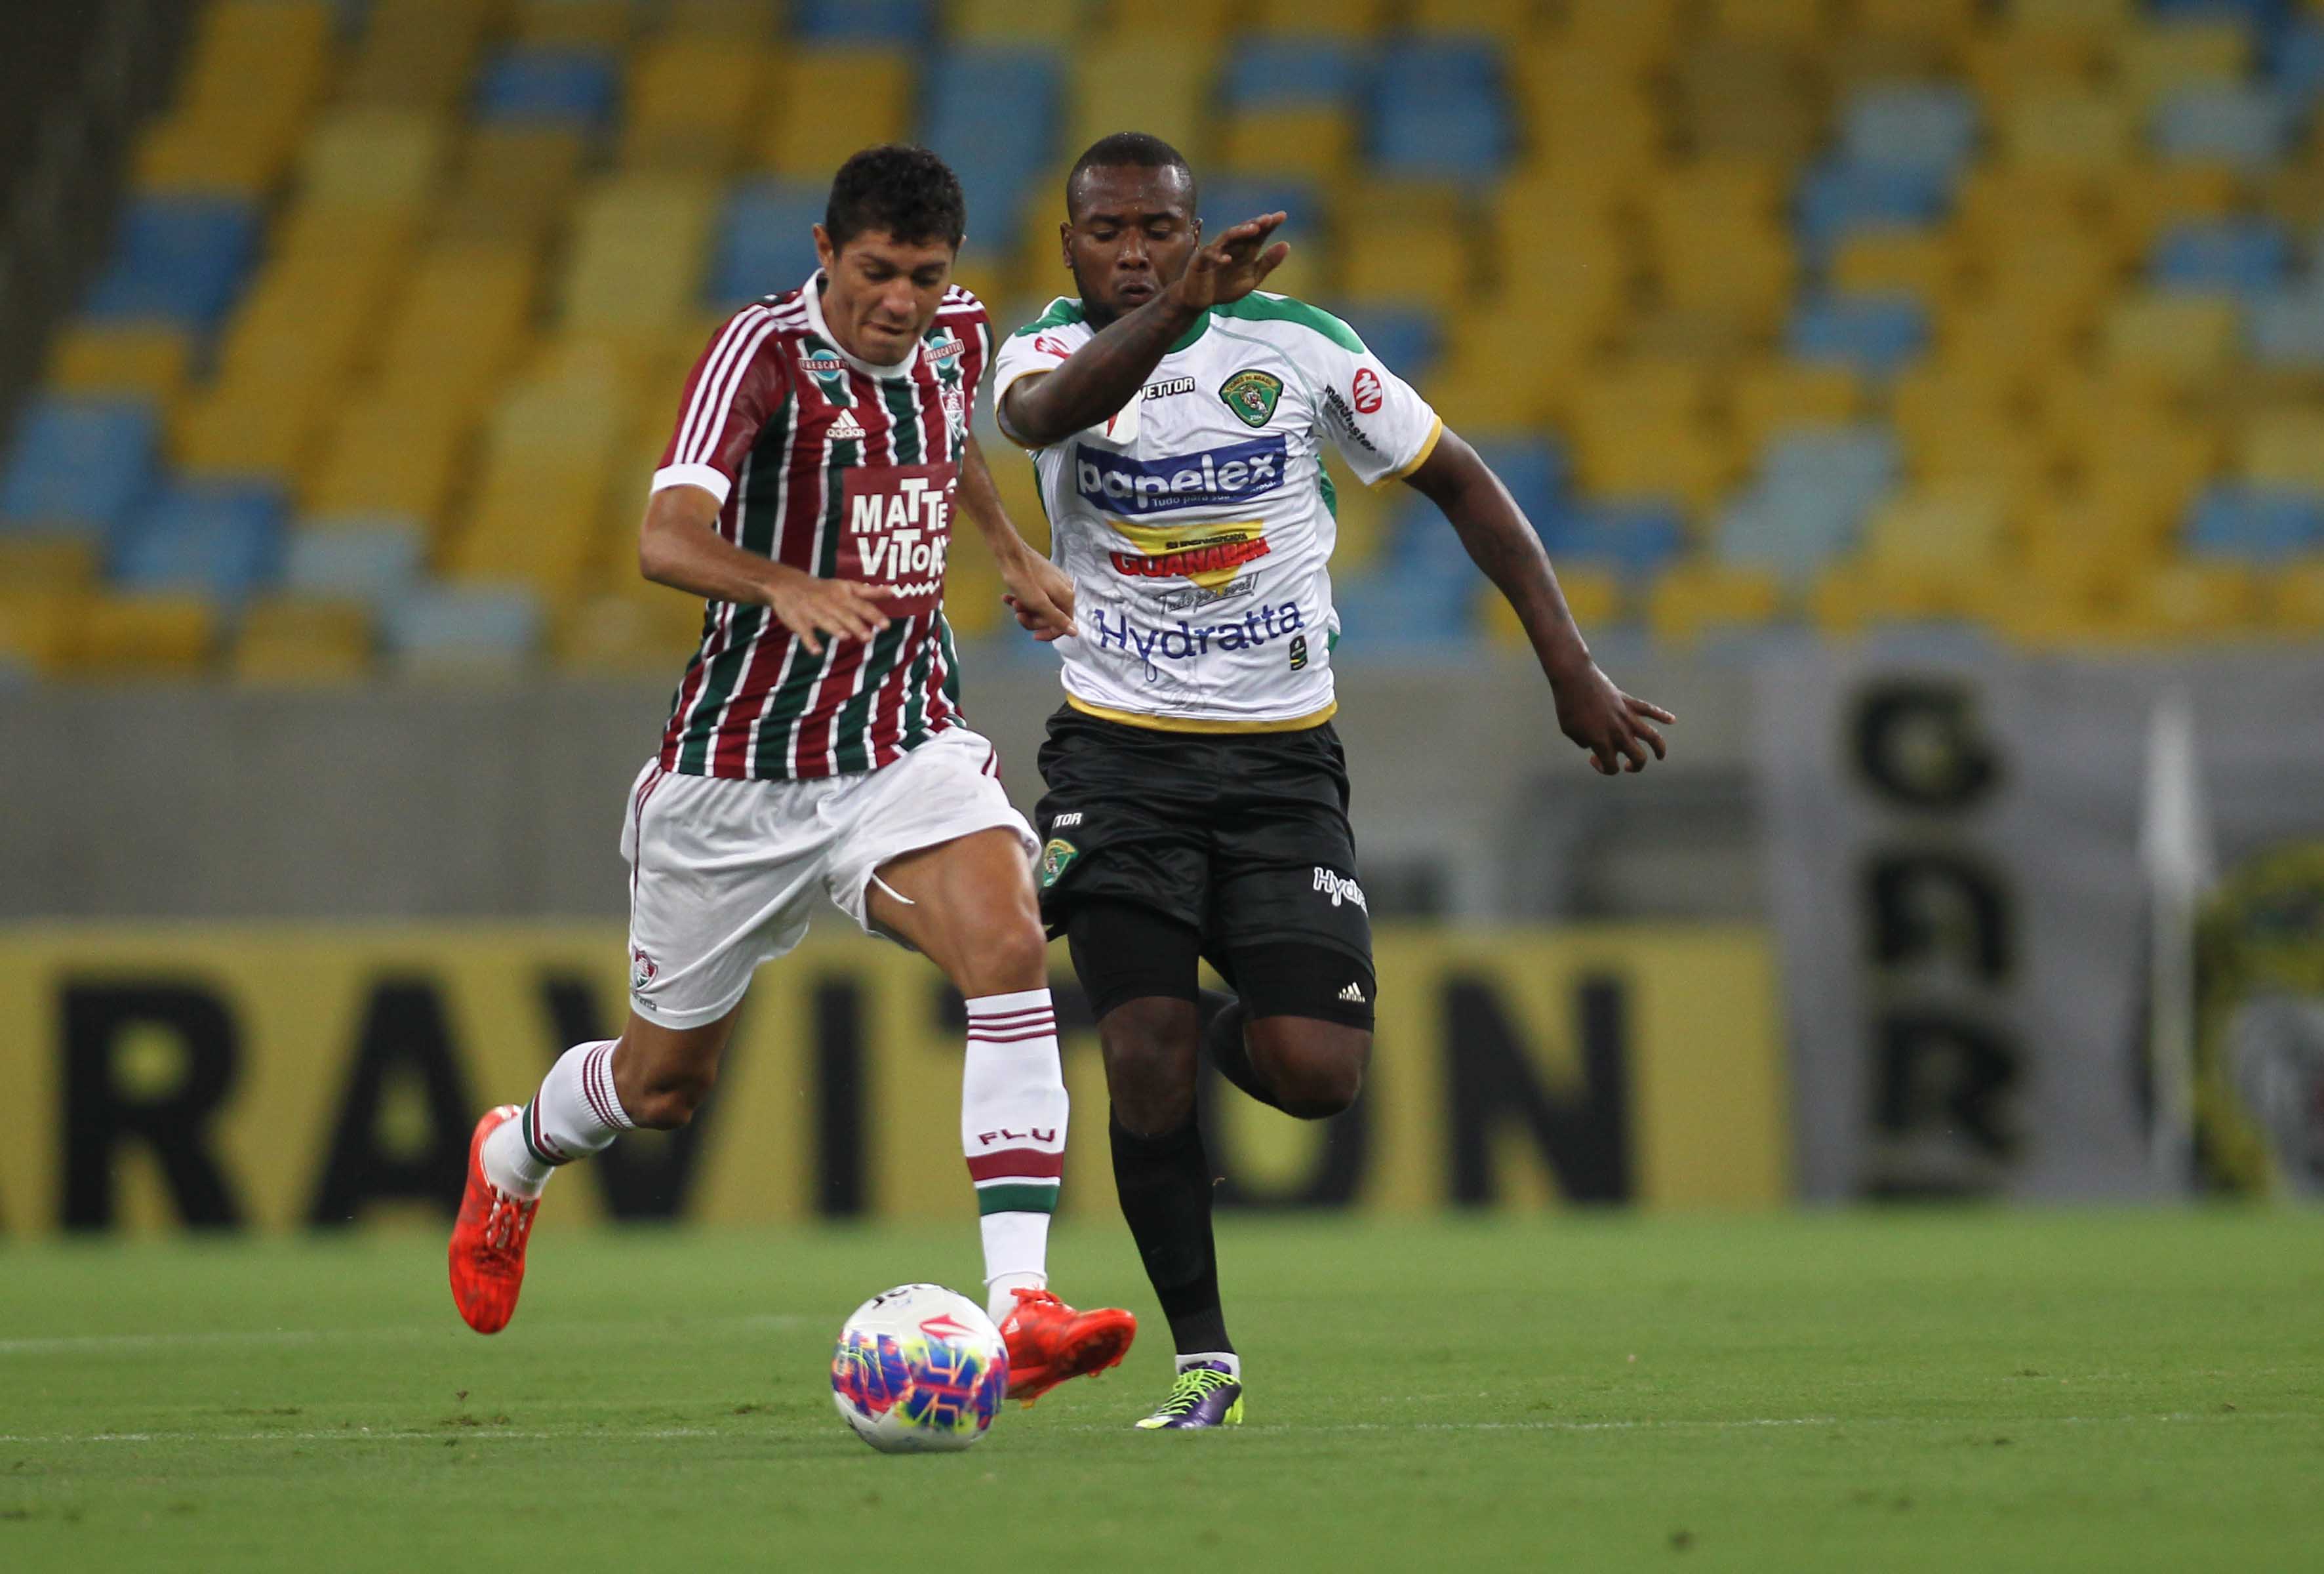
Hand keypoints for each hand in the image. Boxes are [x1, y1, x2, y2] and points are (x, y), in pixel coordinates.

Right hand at [762, 566, 888, 654]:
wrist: (787, 584)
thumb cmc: (824, 589)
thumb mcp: (846, 586)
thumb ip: (869, 592)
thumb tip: (893, 592)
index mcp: (842, 595)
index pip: (861, 605)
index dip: (873, 615)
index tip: (886, 625)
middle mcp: (829, 602)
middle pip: (844, 614)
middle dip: (856, 625)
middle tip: (869, 637)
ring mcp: (813, 611)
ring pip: (825, 621)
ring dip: (835, 628)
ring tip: (845, 637)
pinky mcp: (798, 620)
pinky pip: (804, 631)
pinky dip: (810, 641)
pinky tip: (817, 651)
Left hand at [998, 549, 1077, 641]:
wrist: (1009, 553)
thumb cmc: (1024, 579)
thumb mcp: (1040, 604)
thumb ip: (1057, 619)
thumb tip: (1075, 632)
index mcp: (1067, 597)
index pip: (1063, 625)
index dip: (1048, 633)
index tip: (1033, 636)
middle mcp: (1065, 590)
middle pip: (1051, 617)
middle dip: (1033, 619)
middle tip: (1018, 614)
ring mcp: (1055, 584)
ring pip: (1041, 607)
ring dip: (1026, 609)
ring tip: (1013, 603)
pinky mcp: (1044, 579)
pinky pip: (1036, 596)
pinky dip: (1023, 600)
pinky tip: (1009, 598)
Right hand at [1167, 212, 1290, 312]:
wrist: (1200, 300)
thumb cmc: (1225, 287)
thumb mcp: (1252, 278)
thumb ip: (1268, 263)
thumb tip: (1287, 244)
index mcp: (1245, 250)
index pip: (1258, 234)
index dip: (1269, 225)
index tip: (1282, 216)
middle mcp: (1231, 247)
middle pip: (1244, 231)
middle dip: (1256, 223)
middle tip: (1268, 218)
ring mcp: (1215, 251)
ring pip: (1227, 237)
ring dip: (1239, 232)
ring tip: (1253, 229)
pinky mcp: (1199, 260)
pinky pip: (1208, 255)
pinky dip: (1218, 257)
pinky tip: (1228, 260)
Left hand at [1552, 661, 1674, 775]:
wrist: (1574, 678)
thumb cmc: (1567, 706)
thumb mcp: (1570, 730)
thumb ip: (1584, 741)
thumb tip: (1592, 744)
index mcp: (1602, 742)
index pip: (1612, 767)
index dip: (1604, 768)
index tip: (1593, 757)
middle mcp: (1618, 732)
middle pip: (1638, 757)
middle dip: (1635, 766)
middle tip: (1626, 764)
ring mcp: (1626, 716)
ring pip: (1652, 737)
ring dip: (1659, 748)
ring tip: (1660, 756)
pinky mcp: (1628, 702)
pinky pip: (1649, 710)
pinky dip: (1662, 715)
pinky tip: (1672, 720)